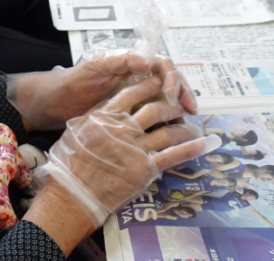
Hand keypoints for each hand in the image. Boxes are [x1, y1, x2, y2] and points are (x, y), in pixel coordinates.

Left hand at [8, 51, 196, 130]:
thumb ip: (120, 62)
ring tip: (186, 125)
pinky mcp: (132, 116)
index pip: (162, 65)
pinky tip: (173, 134)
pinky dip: (167, 124)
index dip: (172, 77)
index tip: (170, 93)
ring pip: (167, 101)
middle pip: (171, 83)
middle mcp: (138, 79)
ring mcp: (137, 98)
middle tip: (190, 111)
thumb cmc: (74, 81)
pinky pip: (156, 118)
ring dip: (179, 111)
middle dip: (183, 94)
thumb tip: (147, 61)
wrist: (56, 104)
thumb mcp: (95, 67)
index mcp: (132, 65)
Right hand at [37, 77, 221, 226]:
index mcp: (105, 116)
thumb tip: (108, 106)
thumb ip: (94, 116)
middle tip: (179, 106)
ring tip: (191, 126)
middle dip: (171, 106)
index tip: (160, 82)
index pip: (133, 94)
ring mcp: (136, 148)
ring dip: (184, 127)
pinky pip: (174, 155)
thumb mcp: (76, 129)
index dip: (150, 86)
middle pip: (155, 109)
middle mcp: (123, 128)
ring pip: (169, 131)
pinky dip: (191, 148)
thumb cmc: (70, 161)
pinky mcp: (145, 168)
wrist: (73, 191)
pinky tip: (203, 143)